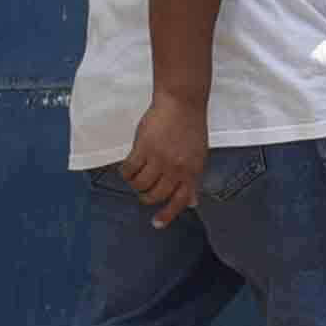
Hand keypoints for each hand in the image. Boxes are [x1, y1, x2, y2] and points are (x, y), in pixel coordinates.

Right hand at [123, 92, 210, 225]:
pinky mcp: (143, 148)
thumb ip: (192, 179)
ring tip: (136, 176)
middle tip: (143, 191)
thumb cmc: (190, 128)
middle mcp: (176, 168)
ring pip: (140, 184)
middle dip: (147, 197)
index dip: (167, 215)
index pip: (180, 200)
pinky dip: (126, 172)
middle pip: (156, 195)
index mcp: (192, 171)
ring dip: (135, 184)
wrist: (182, 102)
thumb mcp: (199, 156)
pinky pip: (129, 170)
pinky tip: (128, 167)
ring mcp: (160, 159)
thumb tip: (192, 202)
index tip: (156, 224)